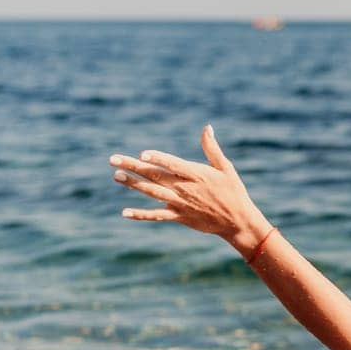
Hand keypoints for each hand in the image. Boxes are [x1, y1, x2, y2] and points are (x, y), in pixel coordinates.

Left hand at [110, 125, 269, 252]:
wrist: (237, 221)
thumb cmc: (233, 191)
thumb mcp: (225, 168)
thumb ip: (212, 148)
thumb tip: (207, 128)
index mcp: (196, 174)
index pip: (173, 164)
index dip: (158, 159)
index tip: (142, 154)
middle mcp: (185, 189)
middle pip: (155, 176)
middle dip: (133, 167)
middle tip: (113, 159)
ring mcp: (180, 204)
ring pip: (152, 193)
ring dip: (133, 184)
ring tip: (116, 176)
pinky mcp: (179, 217)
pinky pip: (156, 216)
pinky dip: (141, 215)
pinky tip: (125, 212)